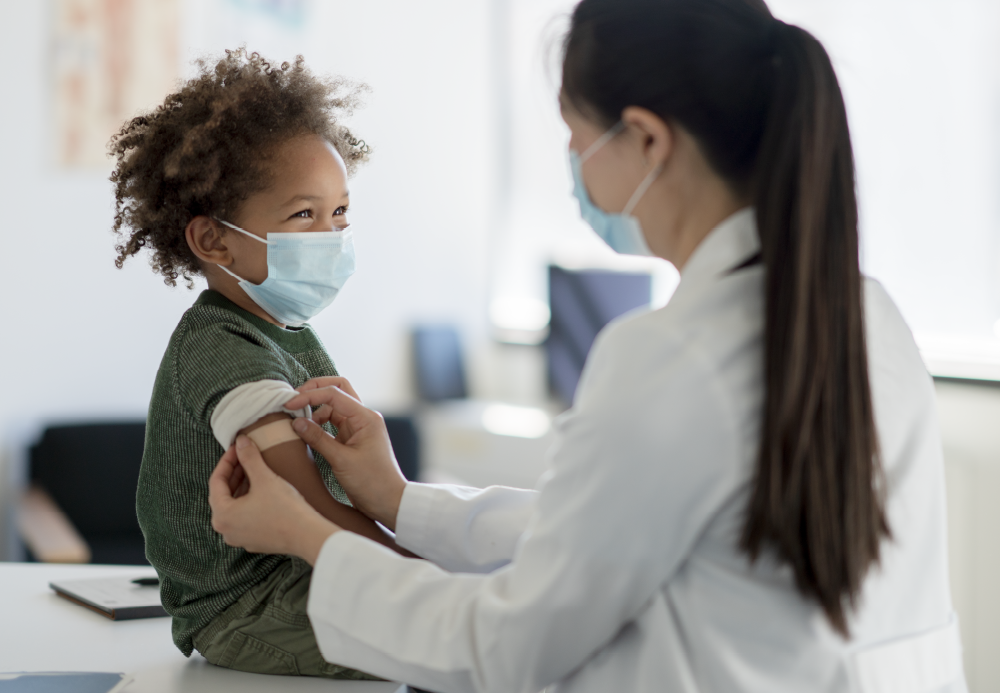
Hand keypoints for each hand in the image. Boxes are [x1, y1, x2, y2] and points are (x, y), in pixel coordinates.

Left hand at [208, 436, 338, 564]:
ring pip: (235, 506)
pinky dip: (250, 501)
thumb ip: (249, 457)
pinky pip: (245, 517)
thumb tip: (240, 441)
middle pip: (224, 494)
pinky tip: (263, 490)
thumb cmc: (284, 509)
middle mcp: (226, 530)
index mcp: (222, 515)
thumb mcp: (264, 478)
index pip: (216, 481)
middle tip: (245, 456)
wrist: (307, 535)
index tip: (237, 448)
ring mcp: (240, 537)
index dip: (227, 461)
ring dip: (242, 487)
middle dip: (234, 473)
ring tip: (254, 470)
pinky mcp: (254, 540)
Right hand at [283, 385, 406, 530]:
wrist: (388, 502)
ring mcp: (358, 428)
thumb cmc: (372, 482)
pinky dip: (319, 423)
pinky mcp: (353, 439)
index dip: (309, 395)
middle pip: (338, 390)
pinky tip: (307, 432)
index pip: (334, 394)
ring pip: (334, 407)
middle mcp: (363, 418)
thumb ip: (318, 439)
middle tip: (293, 398)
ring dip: (315, 409)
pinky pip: (333, 423)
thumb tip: (296, 422)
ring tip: (297, 420)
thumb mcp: (341, 460)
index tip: (289, 404)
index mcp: (366, 418)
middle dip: (315, 390)